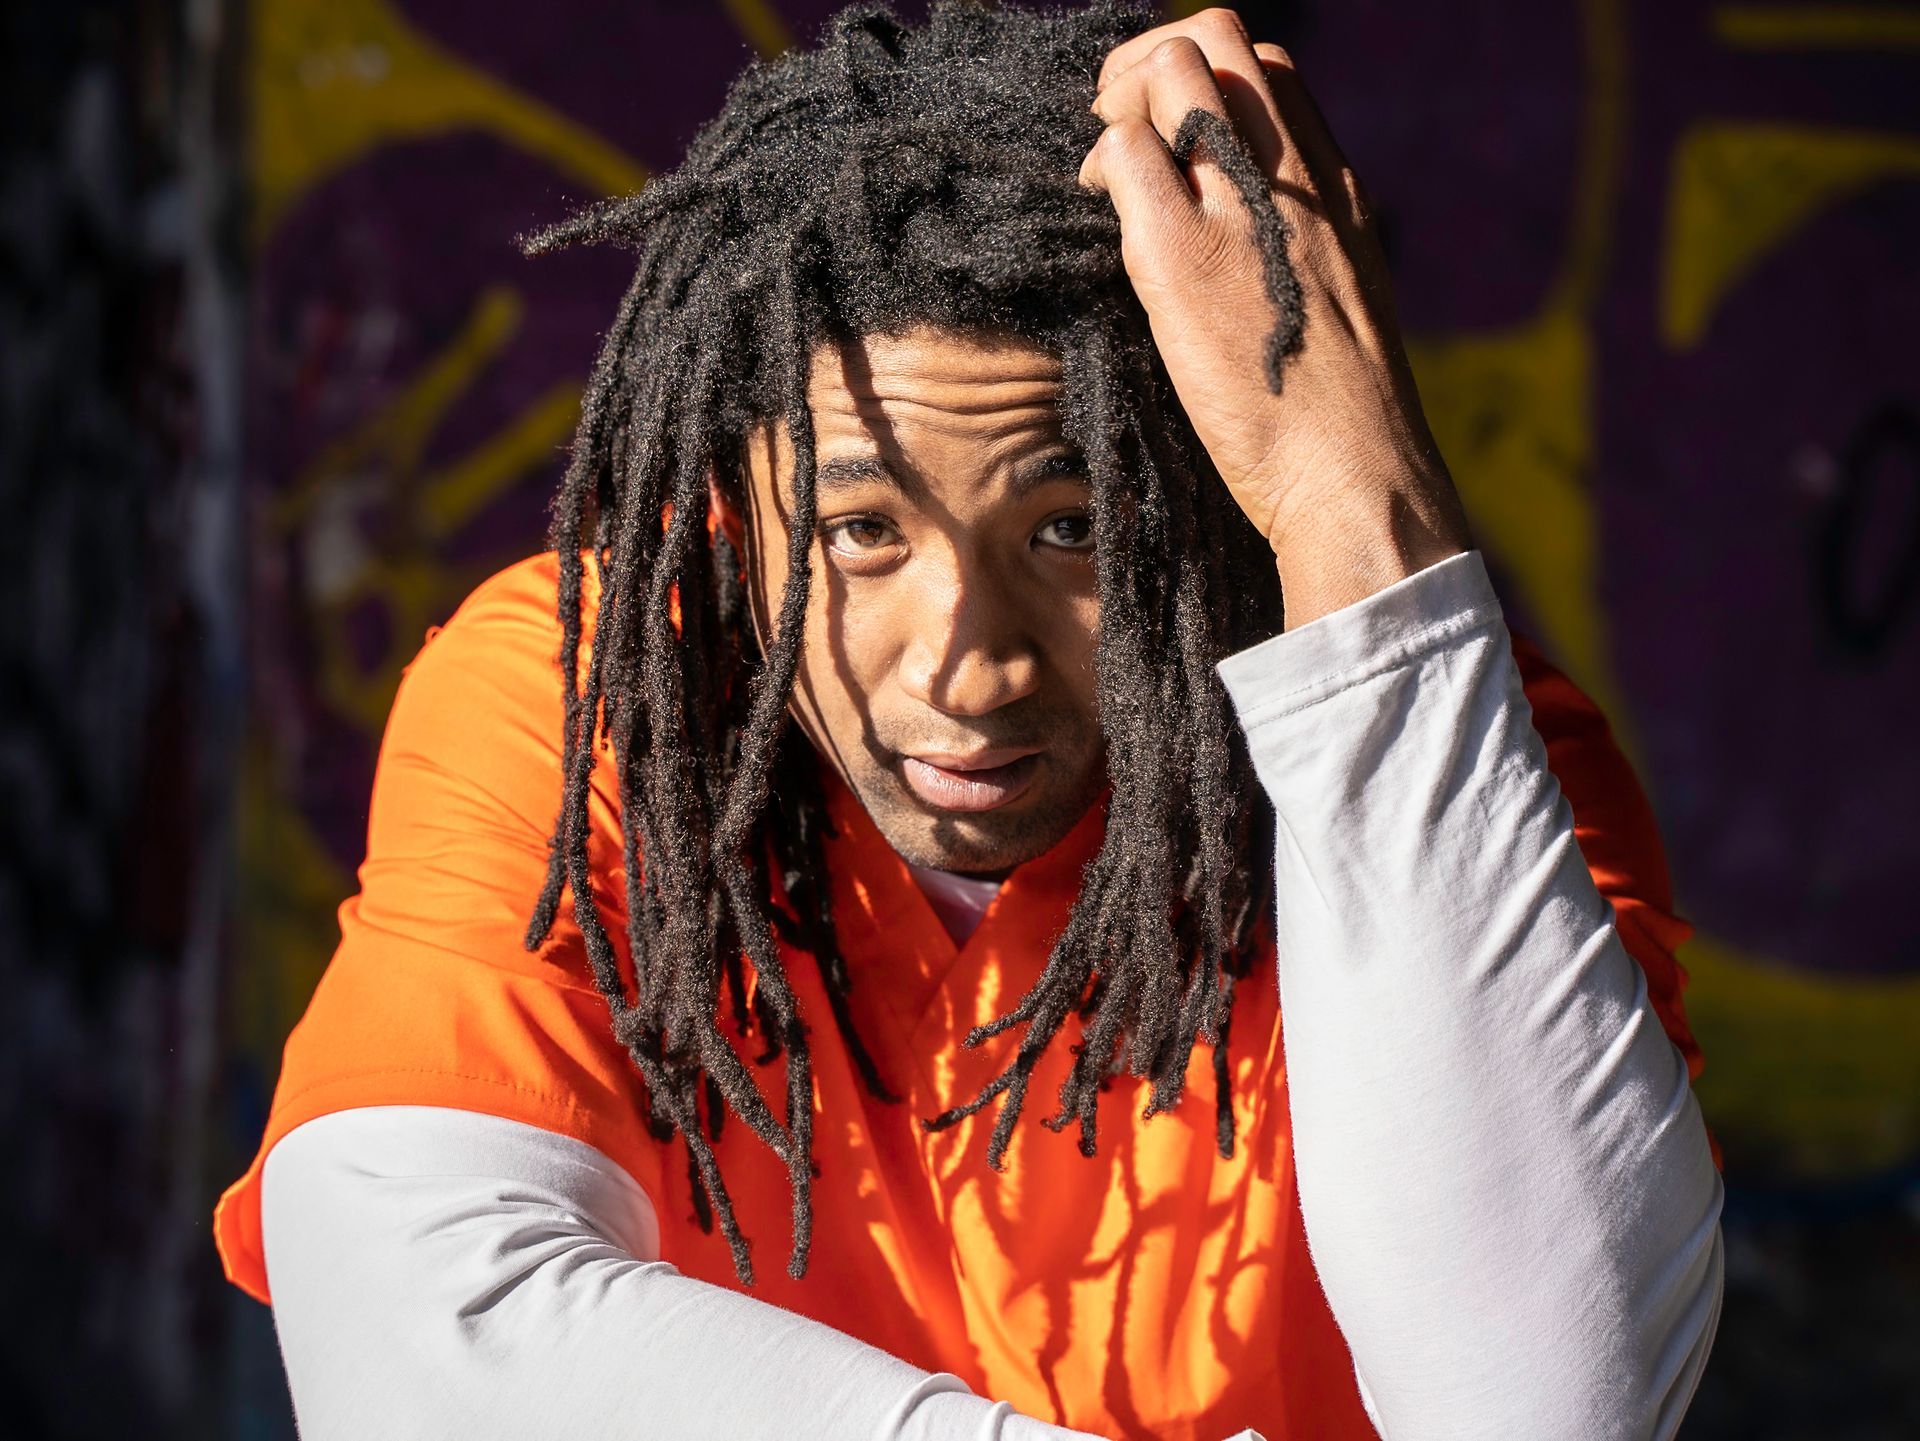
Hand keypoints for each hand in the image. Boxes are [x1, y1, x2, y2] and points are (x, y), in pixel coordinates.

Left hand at [1077, 8, 1469, 625]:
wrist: (1357, 475)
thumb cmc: (1342, 422)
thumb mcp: (1342, 308)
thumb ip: (1299, 252)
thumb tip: (1247, 243)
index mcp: (1334, 189)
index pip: (1268, 68)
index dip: (1204, 80)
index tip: (1172, 138)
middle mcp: (1295, 177)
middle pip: (1217, 41)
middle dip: (1150, 67)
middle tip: (1122, 136)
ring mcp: (1241, 207)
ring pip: (1171, 71)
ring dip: (1119, 103)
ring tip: (1106, 173)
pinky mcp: (1183, 257)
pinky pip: (1126, 153)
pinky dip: (1100, 162)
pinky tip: (1097, 206)